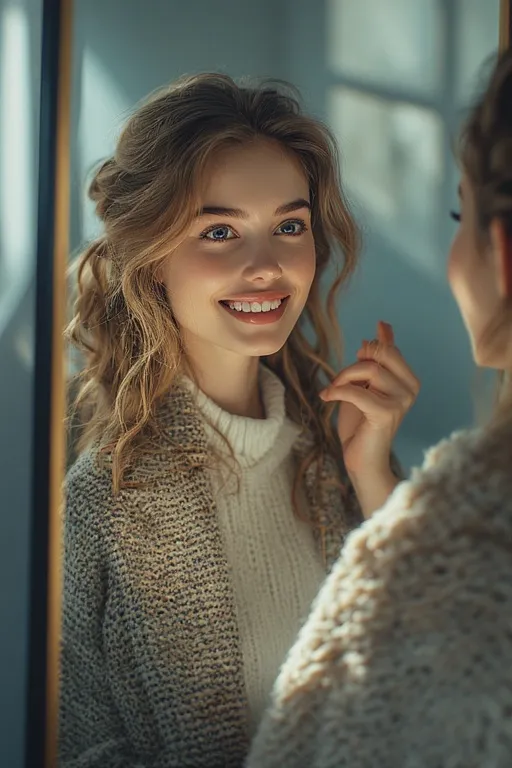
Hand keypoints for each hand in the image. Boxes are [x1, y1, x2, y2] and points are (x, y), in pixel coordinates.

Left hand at [320, 321, 419, 481]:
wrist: (362, 459)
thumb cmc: (362, 424)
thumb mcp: (366, 384)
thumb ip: (377, 357)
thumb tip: (383, 325)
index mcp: (409, 379)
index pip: (388, 349)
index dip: (367, 351)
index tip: (354, 363)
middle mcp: (410, 388)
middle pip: (382, 353)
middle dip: (356, 362)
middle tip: (340, 379)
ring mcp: (402, 401)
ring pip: (369, 369)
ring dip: (343, 377)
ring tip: (332, 391)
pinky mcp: (387, 413)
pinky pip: (357, 391)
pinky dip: (337, 391)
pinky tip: (327, 397)